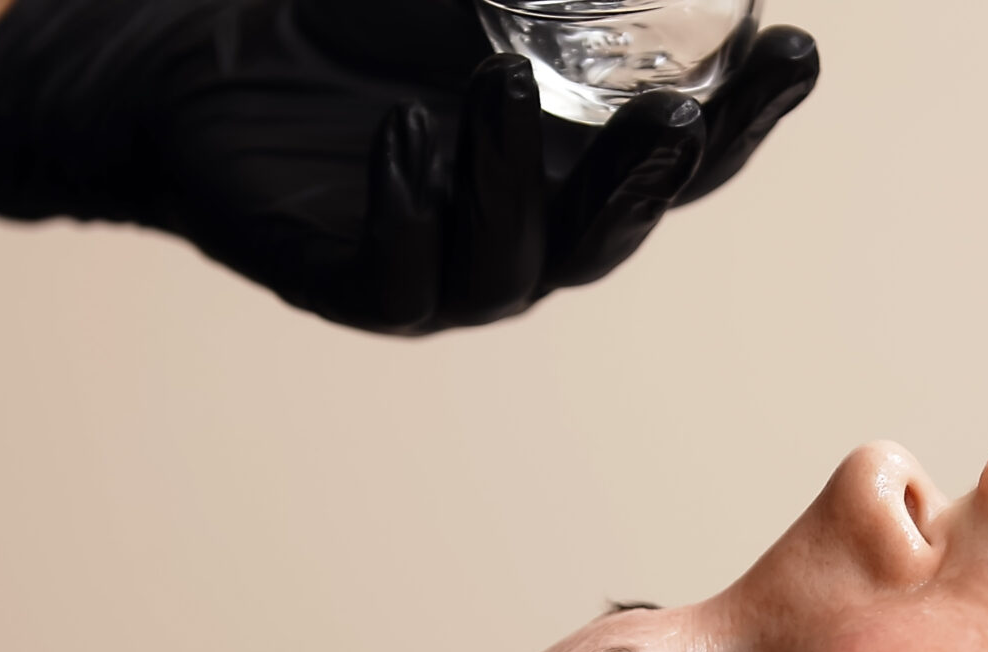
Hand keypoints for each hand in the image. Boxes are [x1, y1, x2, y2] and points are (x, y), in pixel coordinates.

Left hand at [0, 0, 817, 333]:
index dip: (751, 113)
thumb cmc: (348, 20)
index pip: (695, 150)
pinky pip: (395, 270)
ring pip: (512, 250)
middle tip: (679, 113)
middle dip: (655, 170)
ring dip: (513, 172)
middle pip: (622, 220)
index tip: (794, 51)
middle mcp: (537, 229)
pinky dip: (405, 206)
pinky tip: (404, 132)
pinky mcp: (355, 288)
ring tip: (499, 82)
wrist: (194, 67)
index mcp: (585, 161)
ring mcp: (450, 270)